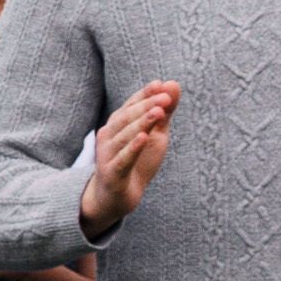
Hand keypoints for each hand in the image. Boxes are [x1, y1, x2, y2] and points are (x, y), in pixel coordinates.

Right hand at [79, 81, 181, 231]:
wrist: (119, 196)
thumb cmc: (137, 161)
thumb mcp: (155, 135)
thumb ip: (164, 112)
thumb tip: (173, 83)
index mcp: (118, 124)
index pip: (131, 104)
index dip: (145, 94)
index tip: (160, 84)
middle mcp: (109, 135)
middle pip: (127, 117)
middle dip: (146, 106)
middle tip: (165, 98)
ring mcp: (107, 154)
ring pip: (124, 136)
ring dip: (141, 123)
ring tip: (158, 112)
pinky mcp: (112, 173)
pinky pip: (122, 159)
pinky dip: (133, 148)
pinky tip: (144, 137)